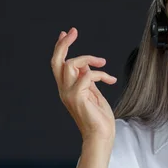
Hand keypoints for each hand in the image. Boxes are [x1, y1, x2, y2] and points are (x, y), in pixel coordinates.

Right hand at [51, 27, 117, 142]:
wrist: (101, 136)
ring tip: (103, 63)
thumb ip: (88, 79)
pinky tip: (110, 80)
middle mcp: (64, 90)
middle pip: (56, 61)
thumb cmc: (99, 118)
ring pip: (70, 64)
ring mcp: (69, 94)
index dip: (61, 48)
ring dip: (89, 58)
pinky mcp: (77, 97)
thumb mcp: (94, 93)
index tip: (66, 34)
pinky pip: (87, 75)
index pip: (58, 64)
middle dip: (64, 44)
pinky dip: (100, 74)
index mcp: (67, 88)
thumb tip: (87, 65)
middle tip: (73, 31)